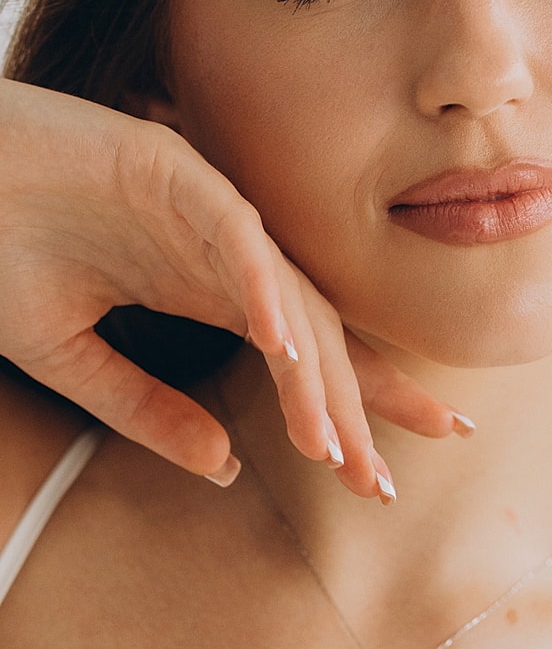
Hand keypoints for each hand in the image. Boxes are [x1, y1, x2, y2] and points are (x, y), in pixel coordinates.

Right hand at [0, 79, 469, 498]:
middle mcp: (222, 254)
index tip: (379, 481)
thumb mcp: (71, 358)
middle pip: (314, 331)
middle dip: (356, 403)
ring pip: (281, 292)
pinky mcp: (171, 167)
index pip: (300, 357)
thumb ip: (146, 409)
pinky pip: (232, 231)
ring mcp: (203, 209)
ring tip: (327, 441)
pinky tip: (276, 344)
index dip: (344, 412)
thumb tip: (229, 468)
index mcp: (206, 291)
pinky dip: (257, 283)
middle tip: (382, 482)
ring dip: (308, 368)